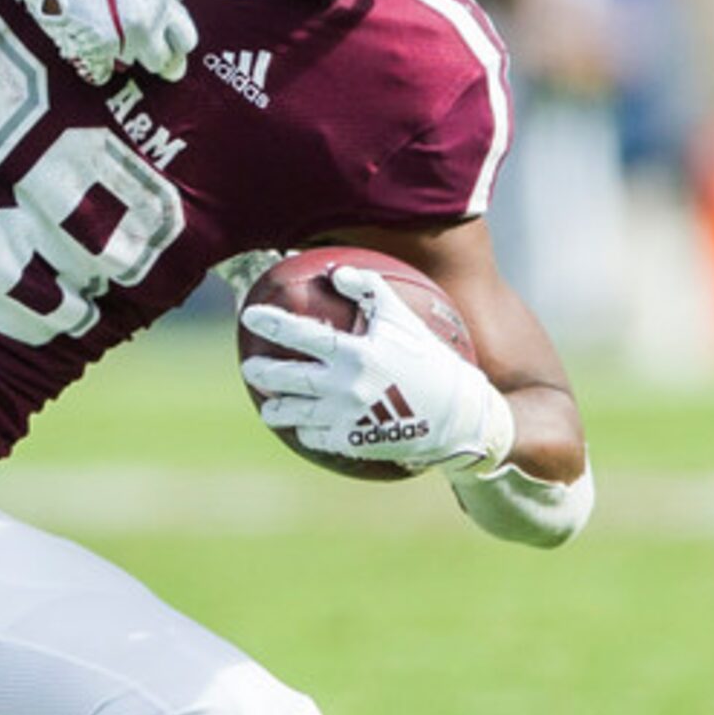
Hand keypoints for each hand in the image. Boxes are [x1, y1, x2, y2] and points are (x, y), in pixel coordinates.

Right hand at [7, 0, 196, 83]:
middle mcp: (141, 29)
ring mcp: (114, 43)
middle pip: (161, 60)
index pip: (185, 40)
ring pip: (131, 62)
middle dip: (154, 49)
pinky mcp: (86, 51)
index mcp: (159, 5)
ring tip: (109, 26)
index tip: (169, 36)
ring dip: (125, 49)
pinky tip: (94, 43)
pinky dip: (99, 62)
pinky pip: (101, 72)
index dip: (176, 37)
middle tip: (141, 35)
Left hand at [238, 267, 516, 476]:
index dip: (273, 323)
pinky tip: (303, 430)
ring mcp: (347, 417)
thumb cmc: (433, 361)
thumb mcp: (405, 321)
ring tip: (269, 407)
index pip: (302, 334)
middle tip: (250, 368)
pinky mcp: (353, 443)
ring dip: (276, 410)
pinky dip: (307, 433)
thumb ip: (371, 292)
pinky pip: (317, 437)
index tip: (249, 316)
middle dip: (262, 372)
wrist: (464, 416)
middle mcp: (346, 386)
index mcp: (356, 354)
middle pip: (287, 378)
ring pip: (294, 414)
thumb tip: (338, 271)